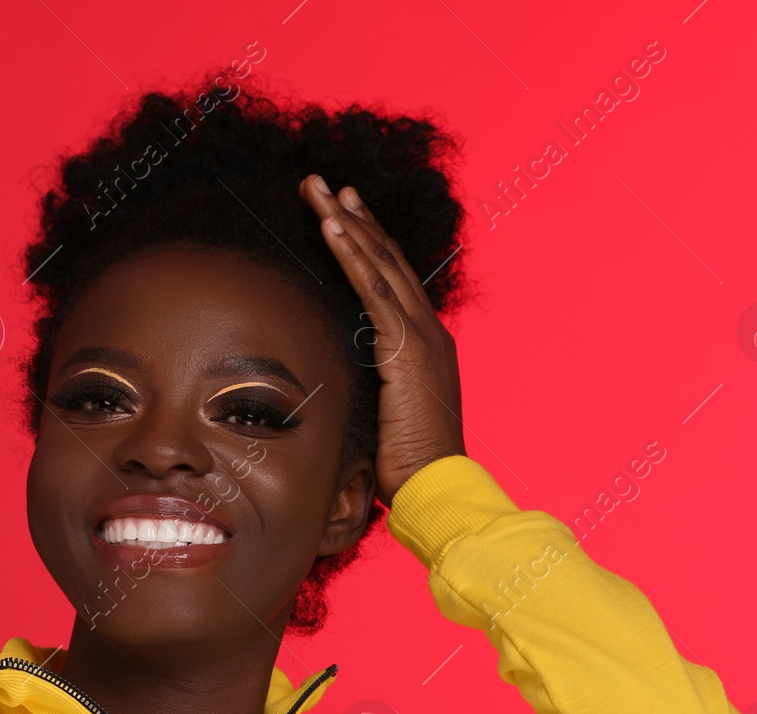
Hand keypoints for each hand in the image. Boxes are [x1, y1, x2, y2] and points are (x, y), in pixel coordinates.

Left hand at [298, 173, 463, 506]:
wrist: (437, 486)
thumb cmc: (409, 464)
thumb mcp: (387, 415)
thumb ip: (373, 389)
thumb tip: (344, 386)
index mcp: (426, 344)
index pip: (394, 280)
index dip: (370, 243)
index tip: (345, 212)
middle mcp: (428, 331)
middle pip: (387, 259)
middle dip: (354, 216)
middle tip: (324, 183)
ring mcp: (420, 336)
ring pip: (379, 264)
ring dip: (346, 222)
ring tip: (319, 190)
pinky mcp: (405, 348)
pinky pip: (373, 291)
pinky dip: (351, 255)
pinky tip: (331, 226)